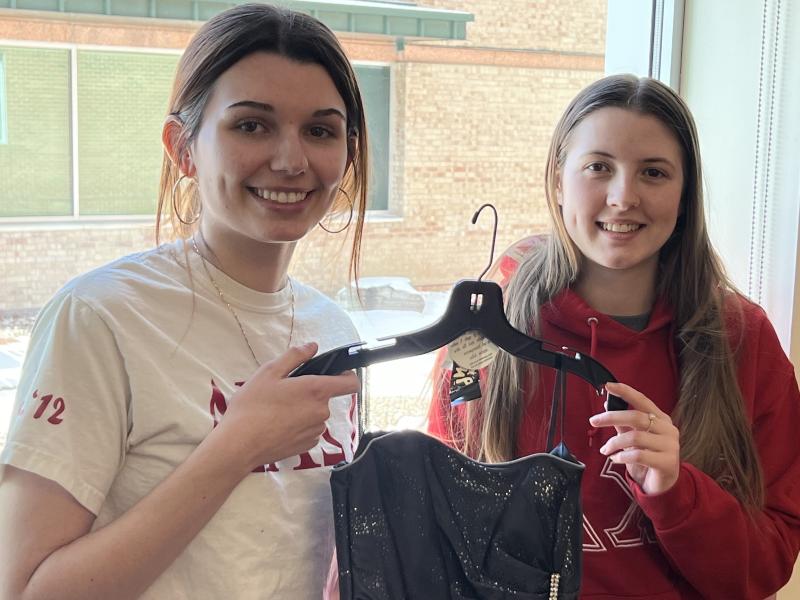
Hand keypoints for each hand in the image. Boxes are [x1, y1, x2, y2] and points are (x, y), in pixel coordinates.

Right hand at [215, 342, 359, 471]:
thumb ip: (295, 356)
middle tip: (285, 392)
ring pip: (315, 414)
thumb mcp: (269, 372)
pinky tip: (278, 425)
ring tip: (278, 410)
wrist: (240, 444)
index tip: (336, 373)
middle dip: (310, 393)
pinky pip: (309, 430)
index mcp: (316, 390)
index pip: (351, 383)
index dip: (347, 376)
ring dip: (303, 410)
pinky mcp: (306, 446)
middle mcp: (321, 412)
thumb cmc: (252, 406)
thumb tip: (313, 347)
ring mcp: (315, 431)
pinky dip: (298, 426)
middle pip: (326, 398)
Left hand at [589, 381, 679, 494]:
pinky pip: (638, 455)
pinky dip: (622, 456)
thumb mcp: (634, 439)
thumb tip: (607, 405)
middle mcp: (668, 429)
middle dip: (611, 417)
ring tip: (605, 450)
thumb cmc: (647, 458)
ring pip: (635, 437)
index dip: (625, 391)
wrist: (664, 486)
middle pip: (636, 417)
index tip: (607, 386)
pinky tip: (615, 459)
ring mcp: (670, 445)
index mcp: (661, 419)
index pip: (642, 400)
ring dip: (614, 443)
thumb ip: (623, 424)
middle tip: (593, 421)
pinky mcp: (668, 462)